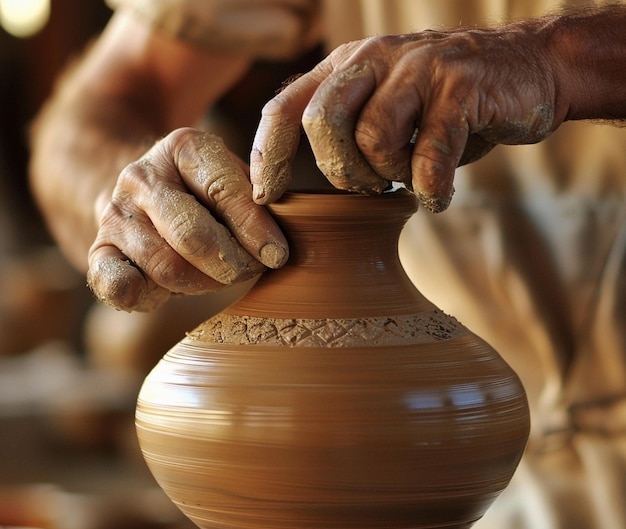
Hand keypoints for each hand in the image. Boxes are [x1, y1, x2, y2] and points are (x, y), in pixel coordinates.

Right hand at [87, 128, 287, 311]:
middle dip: (231, 262)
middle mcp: (142, 176)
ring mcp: (116, 214)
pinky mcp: (99, 250)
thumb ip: (258, 203)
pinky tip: (164, 293)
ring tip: (221, 277)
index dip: (254, 228)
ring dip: (203, 283)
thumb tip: (280, 247)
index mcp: (183, 147)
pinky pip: (116, 284)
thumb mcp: (233, 181)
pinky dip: (144, 296)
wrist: (143, 193)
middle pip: (192, 234)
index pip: (222, 190)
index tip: (277, 255)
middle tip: (250, 270)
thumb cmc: (206, 195)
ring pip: (166, 267)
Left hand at [251, 24, 563, 210]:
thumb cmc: (440, 106)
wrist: (525, 72)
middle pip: (321, 123)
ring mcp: (418, 68)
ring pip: (372, 139)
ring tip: (408, 178)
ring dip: (389, 176)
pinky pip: (429, 155)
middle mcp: (374, 59)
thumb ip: (343, 133)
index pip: (284, 109)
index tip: (266, 197)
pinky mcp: (461, 87)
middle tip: (370, 186)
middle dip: (340, 172)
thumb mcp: (383, 109)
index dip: (267, 157)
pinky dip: (430, 188)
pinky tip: (437, 196)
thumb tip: (295, 185)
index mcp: (345, 66)